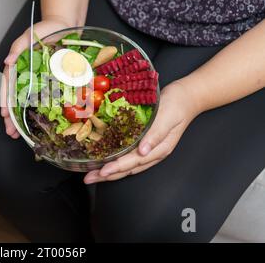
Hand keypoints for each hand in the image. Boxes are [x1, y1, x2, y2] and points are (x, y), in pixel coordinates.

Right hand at [0, 18, 72, 137]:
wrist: (64, 26)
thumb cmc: (44, 29)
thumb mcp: (28, 35)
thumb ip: (18, 47)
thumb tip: (8, 61)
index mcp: (17, 66)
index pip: (8, 86)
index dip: (6, 100)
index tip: (5, 114)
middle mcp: (25, 75)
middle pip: (15, 99)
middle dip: (11, 117)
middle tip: (10, 132)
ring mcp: (37, 80)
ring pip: (26, 103)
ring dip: (21, 119)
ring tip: (18, 134)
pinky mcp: (50, 82)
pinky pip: (43, 98)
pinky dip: (38, 111)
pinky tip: (35, 123)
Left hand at [84, 81, 200, 183]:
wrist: (187, 97)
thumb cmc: (176, 104)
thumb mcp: (167, 116)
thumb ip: (156, 134)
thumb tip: (144, 151)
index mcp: (159, 148)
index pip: (133, 161)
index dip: (117, 167)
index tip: (102, 171)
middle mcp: (153, 152)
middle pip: (128, 168)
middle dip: (107, 175)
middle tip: (89, 178)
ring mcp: (150, 150)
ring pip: (127, 166)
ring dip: (110, 172)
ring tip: (93, 175)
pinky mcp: (146, 144)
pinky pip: (129, 159)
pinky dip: (117, 164)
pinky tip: (106, 164)